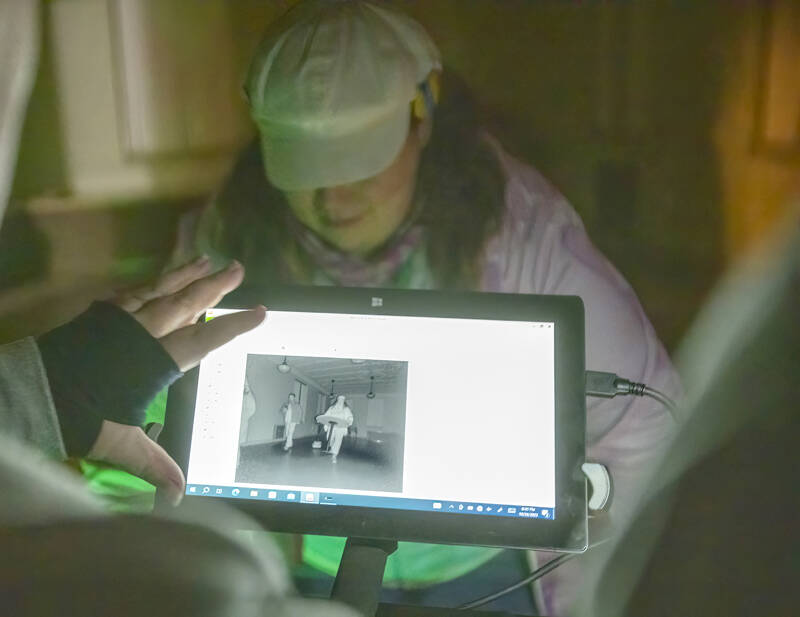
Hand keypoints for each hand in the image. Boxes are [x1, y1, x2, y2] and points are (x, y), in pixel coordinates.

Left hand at [88, 257, 265, 504]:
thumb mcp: (121, 444)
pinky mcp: (101, 313)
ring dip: (186, 274)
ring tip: (206, 259)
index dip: (235, 325)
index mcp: (156, 361)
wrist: (32, 391)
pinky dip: (151, 282)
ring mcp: (122, 318)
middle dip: (215, 286)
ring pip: (161, 289)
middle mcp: (144, 333)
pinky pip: (134, 290)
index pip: (206, 339)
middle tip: (238, 269)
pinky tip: (158, 277)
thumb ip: (155, 464)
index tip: (260, 311)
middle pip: (187, 303)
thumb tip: (178, 496)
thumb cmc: (81, 416)